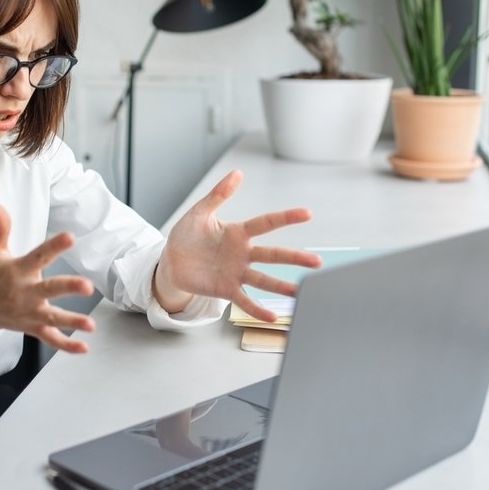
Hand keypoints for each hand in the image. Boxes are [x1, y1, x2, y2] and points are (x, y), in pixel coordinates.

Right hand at [0, 205, 95, 352]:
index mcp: (17, 270)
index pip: (38, 255)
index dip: (54, 246)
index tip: (70, 237)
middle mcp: (24, 293)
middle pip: (49, 289)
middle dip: (68, 288)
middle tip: (87, 286)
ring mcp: (29, 313)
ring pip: (53, 318)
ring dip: (72, 322)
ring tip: (90, 325)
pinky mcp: (32, 327)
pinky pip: (50, 339)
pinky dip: (66, 346)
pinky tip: (84, 348)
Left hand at [156, 170, 320, 321]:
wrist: (171, 261)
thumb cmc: (187, 235)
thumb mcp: (200, 213)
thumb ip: (218, 195)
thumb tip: (237, 173)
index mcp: (238, 232)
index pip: (266, 223)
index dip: (285, 218)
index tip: (307, 213)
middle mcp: (243, 253)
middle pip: (273, 255)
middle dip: (295, 257)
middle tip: (317, 261)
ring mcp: (236, 273)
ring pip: (264, 280)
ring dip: (282, 286)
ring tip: (300, 291)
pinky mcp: (226, 289)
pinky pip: (244, 300)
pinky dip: (258, 309)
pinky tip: (273, 316)